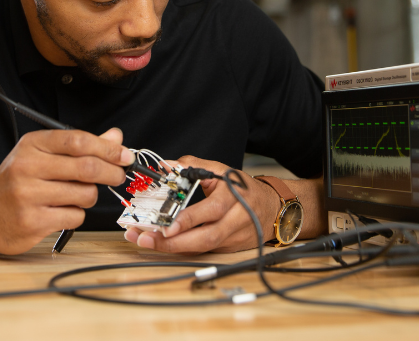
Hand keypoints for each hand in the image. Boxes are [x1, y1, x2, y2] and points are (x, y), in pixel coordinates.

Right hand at [0, 128, 131, 254]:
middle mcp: (26, 167)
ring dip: (89, 197)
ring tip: (73, 196)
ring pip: (85, 194)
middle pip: (87, 168)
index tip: (125, 156)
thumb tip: (116, 137)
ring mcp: (26, 196)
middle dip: (111, 173)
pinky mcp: (32, 221)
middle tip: (117, 176)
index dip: (109, 148)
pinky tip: (59, 212)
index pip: (78, 141)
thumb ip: (81, 147)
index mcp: (31, 146)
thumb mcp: (43, 156)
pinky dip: (76, 215)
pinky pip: (75, 216)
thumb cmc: (18, 183)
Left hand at [123, 156, 276, 253]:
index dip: (189, 220)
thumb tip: (165, 166)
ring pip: (203, 248)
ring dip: (173, 248)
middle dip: (173, 241)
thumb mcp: (222, 170)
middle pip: (206, 237)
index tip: (166, 225)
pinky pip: (203, 251)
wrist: (272, 207)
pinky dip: (182, 249)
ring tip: (147, 241)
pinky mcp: (230, 248)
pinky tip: (163, 245)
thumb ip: (193, 166)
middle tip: (145, 238)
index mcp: (236, 196)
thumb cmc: (244, 188)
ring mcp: (235, 237)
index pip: (212, 210)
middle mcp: (237, 219)